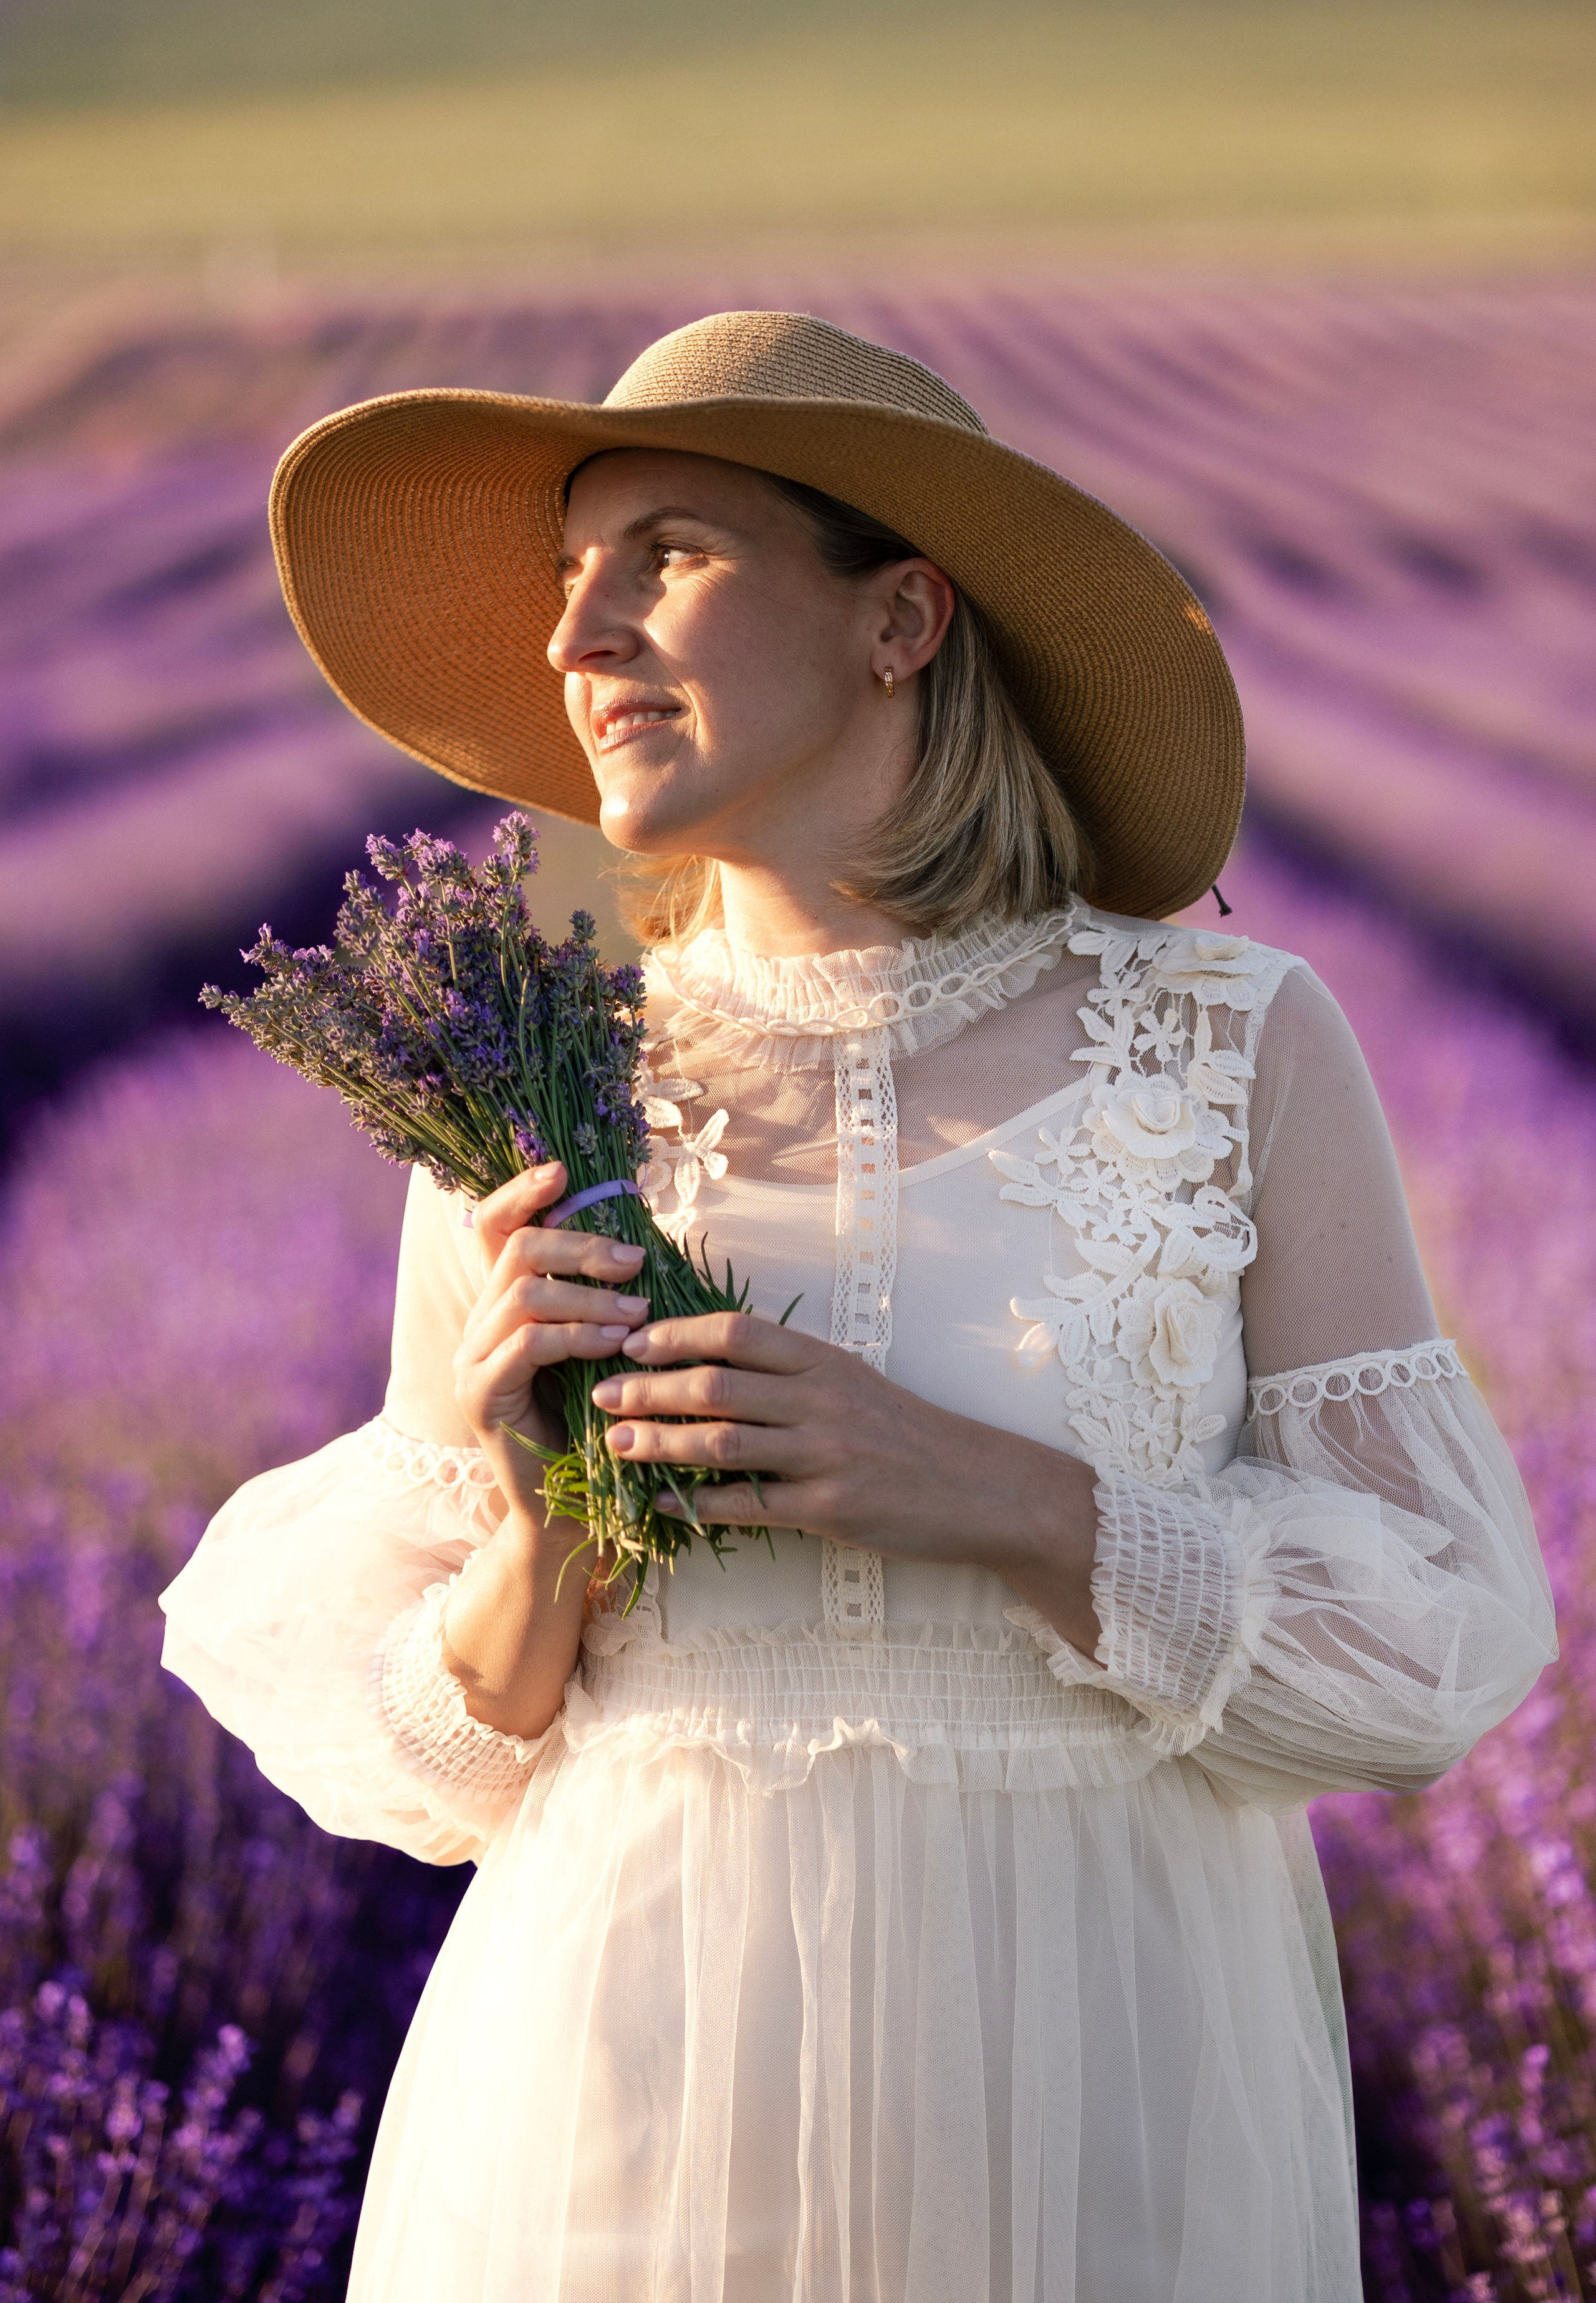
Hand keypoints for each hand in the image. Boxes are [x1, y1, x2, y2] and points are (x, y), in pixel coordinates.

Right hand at [453, 1161, 651, 1525]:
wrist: (569, 1512)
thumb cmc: (597, 1425)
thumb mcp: (601, 1349)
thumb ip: (602, 1300)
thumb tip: (642, 1244)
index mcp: (503, 1306)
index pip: (494, 1227)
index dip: (522, 1192)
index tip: (563, 1171)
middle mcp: (478, 1325)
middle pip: (518, 1251)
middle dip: (582, 1247)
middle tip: (636, 1264)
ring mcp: (472, 1360)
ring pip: (523, 1294)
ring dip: (588, 1296)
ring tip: (637, 1314)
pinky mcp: (481, 1397)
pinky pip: (526, 1346)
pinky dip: (576, 1337)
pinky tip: (615, 1345)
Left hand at [590, 1312, 1103, 1651]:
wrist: (978, 1487)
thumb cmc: (907, 1432)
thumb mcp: (853, 1382)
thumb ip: (791, 1372)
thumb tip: (713, 1362)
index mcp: (823, 1360)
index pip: (736, 1333)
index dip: (677, 1335)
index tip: (632, 1341)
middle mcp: (822, 1399)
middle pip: (717, 1384)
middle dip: (650, 1389)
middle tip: (602, 1394)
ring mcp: (826, 1454)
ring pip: (724, 1442)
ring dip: (661, 1443)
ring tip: (618, 1445)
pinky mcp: (831, 1506)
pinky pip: (751, 1505)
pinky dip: (701, 1505)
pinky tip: (666, 1505)